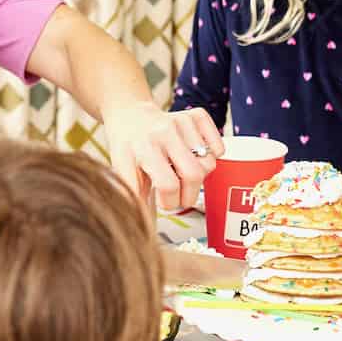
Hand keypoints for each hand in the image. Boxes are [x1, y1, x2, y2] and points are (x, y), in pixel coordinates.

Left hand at [104, 104, 223, 210]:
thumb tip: (145, 225)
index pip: (169, 184)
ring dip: (200, 177)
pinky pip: (219, 146)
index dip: (170, 202)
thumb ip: (133, 196)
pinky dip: (213, 156)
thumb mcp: (122, 170)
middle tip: (179, 196)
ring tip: (183, 174)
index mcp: (145, 147)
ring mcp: (183, 121)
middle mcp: (165, 131)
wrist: (130, 115)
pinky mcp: (197, 116)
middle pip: (194, 174)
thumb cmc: (127, 147)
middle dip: (189, 195)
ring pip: (209, 163)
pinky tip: (195, 157)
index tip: (165, 202)